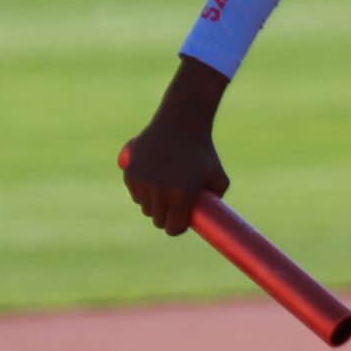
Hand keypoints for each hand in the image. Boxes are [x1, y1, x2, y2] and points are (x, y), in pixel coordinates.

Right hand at [121, 58, 229, 234]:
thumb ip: (218, 202)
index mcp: (182, 195)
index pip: (174, 228)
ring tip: (164, 191)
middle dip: (166, 216)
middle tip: (174, 206)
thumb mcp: (219, 178)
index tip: (180, 221)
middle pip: (158, 220)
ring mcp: (143, 181)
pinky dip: (141, 191)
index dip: (178, 227)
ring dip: (153, 204)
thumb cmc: (203, 152)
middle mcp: (160, 190)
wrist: (181, 123)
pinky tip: (152, 181)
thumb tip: (212, 222)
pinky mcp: (130, 172)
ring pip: (145, 208)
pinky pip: (135, 193)